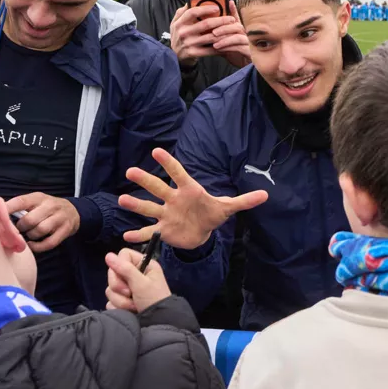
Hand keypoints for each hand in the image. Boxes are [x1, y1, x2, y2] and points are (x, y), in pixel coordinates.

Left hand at [7, 193, 80, 252]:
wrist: (73, 212)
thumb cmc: (46, 208)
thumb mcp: (35, 202)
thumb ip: (18, 207)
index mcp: (38, 198)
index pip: (21, 201)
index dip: (7, 209)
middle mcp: (50, 206)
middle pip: (29, 220)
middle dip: (20, 227)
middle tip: (18, 229)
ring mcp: (59, 218)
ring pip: (39, 230)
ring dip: (30, 235)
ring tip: (28, 234)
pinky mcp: (65, 231)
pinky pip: (49, 242)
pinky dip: (38, 246)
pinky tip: (32, 245)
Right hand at [104, 248, 170, 313]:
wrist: (157, 323)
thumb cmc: (154, 300)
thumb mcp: (141, 283)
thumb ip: (125, 269)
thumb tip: (108, 255)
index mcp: (143, 265)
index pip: (123, 255)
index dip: (120, 265)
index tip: (125, 276)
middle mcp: (135, 274)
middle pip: (113, 272)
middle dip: (119, 286)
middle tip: (129, 293)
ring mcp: (127, 288)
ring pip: (111, 288)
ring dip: (121, 300)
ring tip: (133, 305)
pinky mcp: (122, 301)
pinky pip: (110, 300)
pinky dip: (118, 307)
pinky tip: (129, 310)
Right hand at [118, 147, 267, 248]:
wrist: (202, 232)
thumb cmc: (211, 214)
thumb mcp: (227, 208)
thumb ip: (244, 201)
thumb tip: (266, 194)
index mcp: (189, 190)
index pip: (178, 173)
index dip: (169, 163)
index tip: (157, 151)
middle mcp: (173, 199)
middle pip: (158, 188)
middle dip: (146, 180)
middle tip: (131, 171)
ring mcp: (166, 214)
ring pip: (149, 208)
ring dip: (136, 204)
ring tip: (122, 199)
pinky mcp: (163, 230)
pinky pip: (149, 232)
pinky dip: (139, 235)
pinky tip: (125, 237)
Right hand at [169, 1, 250, 68]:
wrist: (174, 54)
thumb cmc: (179, 35)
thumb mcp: (176, 22)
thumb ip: (183, 11)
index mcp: (180, 22)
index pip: (193, 12)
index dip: (206, 9)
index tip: (218, 7)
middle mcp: (183, 32)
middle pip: (206, 24)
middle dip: (221, 20)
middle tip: (231, 18)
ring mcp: (189, 43)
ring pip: (211, 37)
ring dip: (224, 33)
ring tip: (232, 30)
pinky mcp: (194, 53)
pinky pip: (210, 49)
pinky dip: (221, 46)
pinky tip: (228, 42)